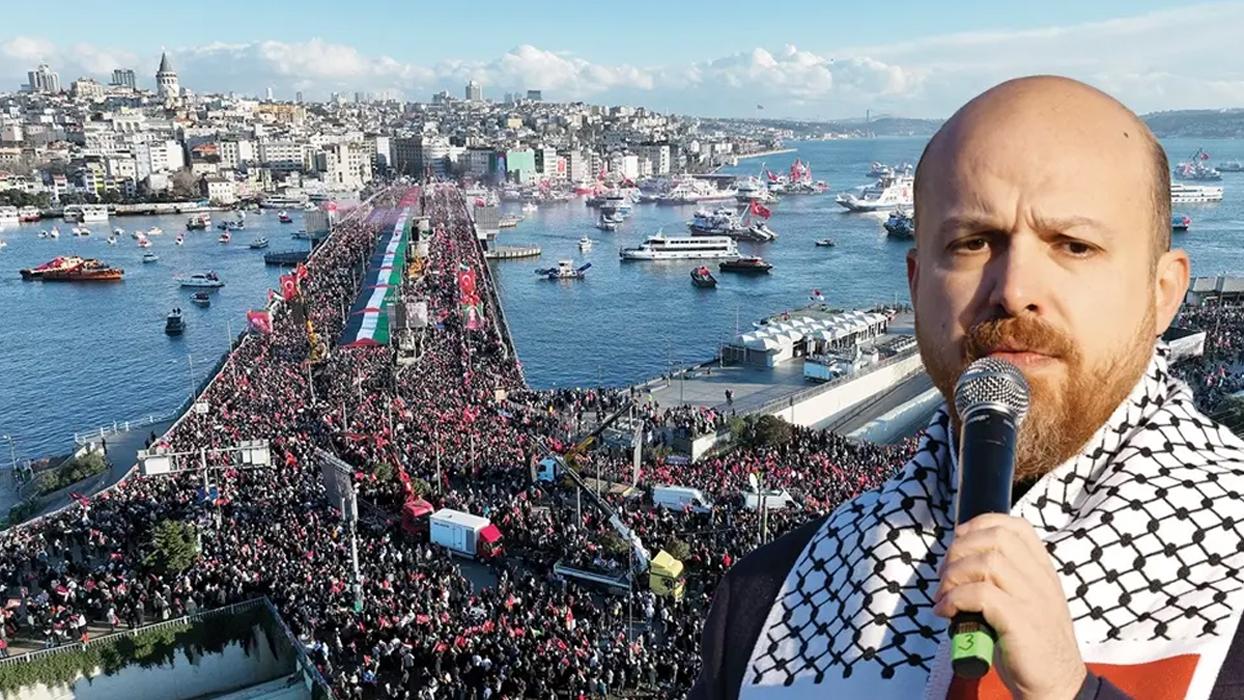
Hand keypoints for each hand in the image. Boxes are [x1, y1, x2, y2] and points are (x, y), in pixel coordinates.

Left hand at [933, 514, 1085, 699]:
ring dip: (954, 577)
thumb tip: (957, 563)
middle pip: (996, 539)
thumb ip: (1003, 579)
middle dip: (959, 550)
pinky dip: (955, 599)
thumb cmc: (1030, 645)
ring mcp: (1033, 600)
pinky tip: (947, 612)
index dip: (980, 525)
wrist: (1057, 686)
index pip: (1016, 527)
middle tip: (946, 576)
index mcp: (1043, 572)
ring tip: (944, 597)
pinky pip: (980, 595)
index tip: (959, 541)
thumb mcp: (1024, 602)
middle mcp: (1041, 580)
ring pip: (987, 563)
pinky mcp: (1021, 623)